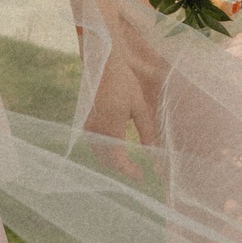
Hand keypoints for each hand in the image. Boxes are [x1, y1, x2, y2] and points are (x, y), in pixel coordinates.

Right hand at [81, 26, 163, 180]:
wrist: (103, 65)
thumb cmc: (125, 83)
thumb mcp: (139, 107)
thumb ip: (147, 132)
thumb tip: (155, 154)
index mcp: (110, 124)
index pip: (117, 159)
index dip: (128, 171)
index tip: (141, 177)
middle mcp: (95, 128)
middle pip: (107, 160)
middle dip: (122, 169)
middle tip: (139, 172)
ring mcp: (88, 126)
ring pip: (100, 154)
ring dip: (113, 162)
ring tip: (130, 165)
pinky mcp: (86, 123)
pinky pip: (95, 145)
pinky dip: (106, 152)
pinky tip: (117, 151)